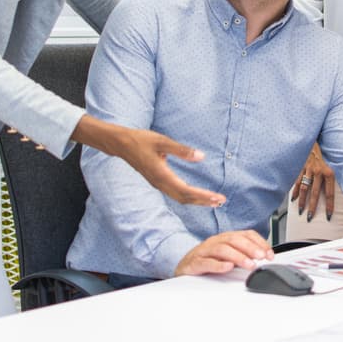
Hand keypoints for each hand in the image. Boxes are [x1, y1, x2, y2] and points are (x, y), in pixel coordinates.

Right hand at [74, 115, 225, 206]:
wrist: (121, 144)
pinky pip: (175, 193)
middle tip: (220, 201)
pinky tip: (196, 194)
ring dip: (197, 200)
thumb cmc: (142, 140)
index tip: (217, 198)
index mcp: (162, 175)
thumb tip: (201, 156)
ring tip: (213, 200)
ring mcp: (158, 184)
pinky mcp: (157, 181)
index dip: (203, 196)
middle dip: (203, 201)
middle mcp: (160, 183)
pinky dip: (188, 196)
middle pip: (185, 198)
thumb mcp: (162, 141)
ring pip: (180, 198)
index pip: (186, 191)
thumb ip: (182, 150)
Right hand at [175, 231, 273, 275]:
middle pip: (234, 239)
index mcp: (226, 238)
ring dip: (238, 256)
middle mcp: (216, 241)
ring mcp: (205, 251)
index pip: (245, 234)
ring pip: (222, 249)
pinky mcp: (195, 262)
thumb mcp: (229, 256)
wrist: (184, 267)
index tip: (270, 254)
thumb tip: (264, 258)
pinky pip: (207, 262)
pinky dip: (218, 265)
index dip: (259, 242)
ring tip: (249, 265)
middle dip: (250, 248)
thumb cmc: (208, 260)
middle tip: (262, 257)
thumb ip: (244, 255)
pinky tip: (228, 267)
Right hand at [290, 144, 334, 221]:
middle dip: (313, 207)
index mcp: (329, 173)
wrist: (312, 143)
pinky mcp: (300, 168)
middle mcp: (319, 172)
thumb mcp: (329, 168)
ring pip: (304, 189)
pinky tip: (293, 199)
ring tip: (301, 211)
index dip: (330, 205)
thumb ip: (328, 181)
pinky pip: (297, 182)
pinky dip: (295, 192)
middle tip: (310, 217)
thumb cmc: (322, 158)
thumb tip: (330, 197)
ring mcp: (308, 170)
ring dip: (302, 201)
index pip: (330, 193)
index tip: (329, 216)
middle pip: (315, 193)